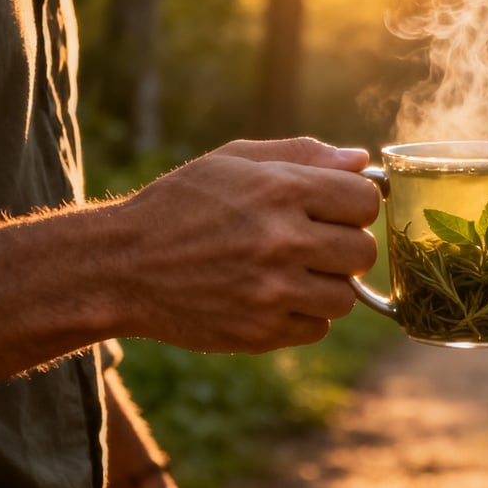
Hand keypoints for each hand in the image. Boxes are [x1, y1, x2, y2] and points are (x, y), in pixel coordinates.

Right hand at [107, 137, 379, 352]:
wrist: (121, 266)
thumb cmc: (181, 205)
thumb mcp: (234, 161)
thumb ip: (302, 156)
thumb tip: (361, 161)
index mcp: (280, 189)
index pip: (365, 200)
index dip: (355, 204)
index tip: (335, 209)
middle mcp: (282, 240)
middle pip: (364, 251)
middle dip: (345, 246)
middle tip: (313, 243)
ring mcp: (273, 291)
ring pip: (346, 296)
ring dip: (327, 285)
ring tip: (290, 272)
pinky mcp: (261, 331)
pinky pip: (318, 328)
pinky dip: (304, 316)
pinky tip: (273, 297)